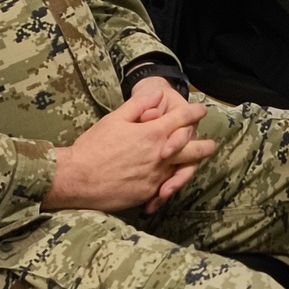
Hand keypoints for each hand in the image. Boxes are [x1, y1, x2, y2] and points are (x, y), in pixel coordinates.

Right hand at [45, 78, 217, 214]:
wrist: (76, 178)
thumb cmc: (93, 146)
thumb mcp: (115, 118)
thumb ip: (139, 105)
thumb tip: (157, 95)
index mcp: (152, 133)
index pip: (183, 119)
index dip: (195, 112)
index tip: (201, 110)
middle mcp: (159, 155)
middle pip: (194, 150)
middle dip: (206, 146)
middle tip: (212, 145)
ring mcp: (155, 177)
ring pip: (182, 170)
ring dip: (188, 166)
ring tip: (193, 164)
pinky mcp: (147, 193)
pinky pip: (164, 187)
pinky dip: (168, 184)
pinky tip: (168, 183)